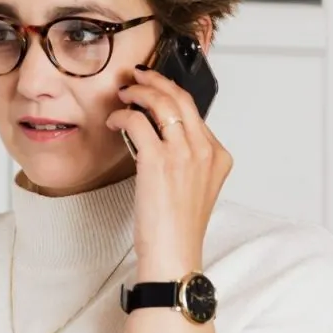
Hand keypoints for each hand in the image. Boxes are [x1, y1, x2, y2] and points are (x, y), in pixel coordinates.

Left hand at [106, 64, 231, 332]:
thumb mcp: (194, 189)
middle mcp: (205, 151)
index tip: (152, 87)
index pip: (195, 112)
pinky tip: (113, 122)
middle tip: (135, 77)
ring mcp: (184, 155)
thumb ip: (187, 160)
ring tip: (122, 93)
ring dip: (138, 93)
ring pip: (161, 104)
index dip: (170, 93)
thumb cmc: (177, 229)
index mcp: (219, 156)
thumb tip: (159, 134)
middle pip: (181, 99)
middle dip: (155, 81)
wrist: (174, 255)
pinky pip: (137, 122)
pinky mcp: (159, 162)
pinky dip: (122, 117)